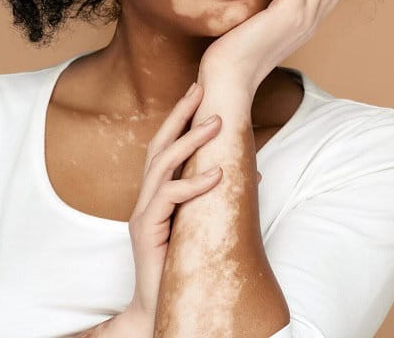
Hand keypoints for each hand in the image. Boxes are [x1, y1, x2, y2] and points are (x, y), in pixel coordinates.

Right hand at [123, 82, 225, 324]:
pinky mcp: (145, 230)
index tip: (197, 93)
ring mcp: (142, 213)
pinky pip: (168, 198)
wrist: (161, 305)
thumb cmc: (183, 263)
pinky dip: (193, 183)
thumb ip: (215, 198)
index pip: (165, 147)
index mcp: (157, 193)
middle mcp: (145, 198)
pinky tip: (217, 174)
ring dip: (190, 141)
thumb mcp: (202, 223)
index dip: (180, 119)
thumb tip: (251, 175)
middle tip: (200, 89)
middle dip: (179, 115)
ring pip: (162, 165)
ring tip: (217, 124)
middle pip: (158, 145)